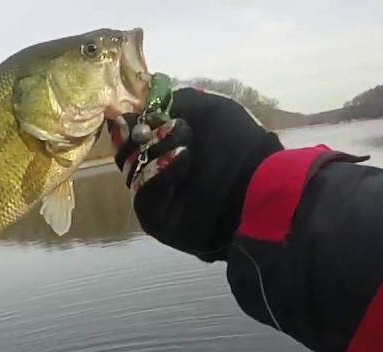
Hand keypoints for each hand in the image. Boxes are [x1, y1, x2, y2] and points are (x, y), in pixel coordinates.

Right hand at [106, 87, 283, 260]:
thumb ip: (171, 102)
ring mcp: (155, 194)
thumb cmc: (236, 143)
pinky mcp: (155, 218)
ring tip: (183, 146)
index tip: (135, 115)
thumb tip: (138, 111)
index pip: (133, 132)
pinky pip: (142, 196)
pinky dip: (158, 175)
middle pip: (125, 152)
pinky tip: (182, 160)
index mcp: (168, 142)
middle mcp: (158, 168)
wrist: (257, 186)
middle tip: (153, 129)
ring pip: (131, 171)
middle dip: (137, 136)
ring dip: (154, 152)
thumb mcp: (207, 109)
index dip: (131, 122)